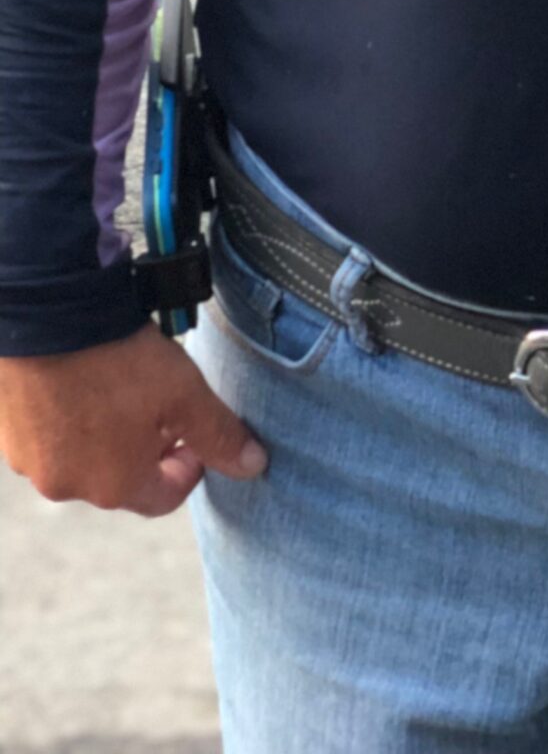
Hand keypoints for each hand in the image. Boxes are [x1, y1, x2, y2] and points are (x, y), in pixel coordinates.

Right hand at [0, 324, 266, 515]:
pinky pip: (48, 435)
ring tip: (122, 388)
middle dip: (148, 449)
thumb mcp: (184, 394)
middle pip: (120, 479)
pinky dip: (70, 418)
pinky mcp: (8, 433)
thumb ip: (219, 435)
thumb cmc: (119, 361)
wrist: (46, 319)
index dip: (189, 468)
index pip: (163, 498)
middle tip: (161, 406)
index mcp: (114, 487)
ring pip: (82, 457)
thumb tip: (253, 466)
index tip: (195, 436)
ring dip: (107, 434)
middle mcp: (67, 487)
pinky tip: (85, 381)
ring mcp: (30, 462)